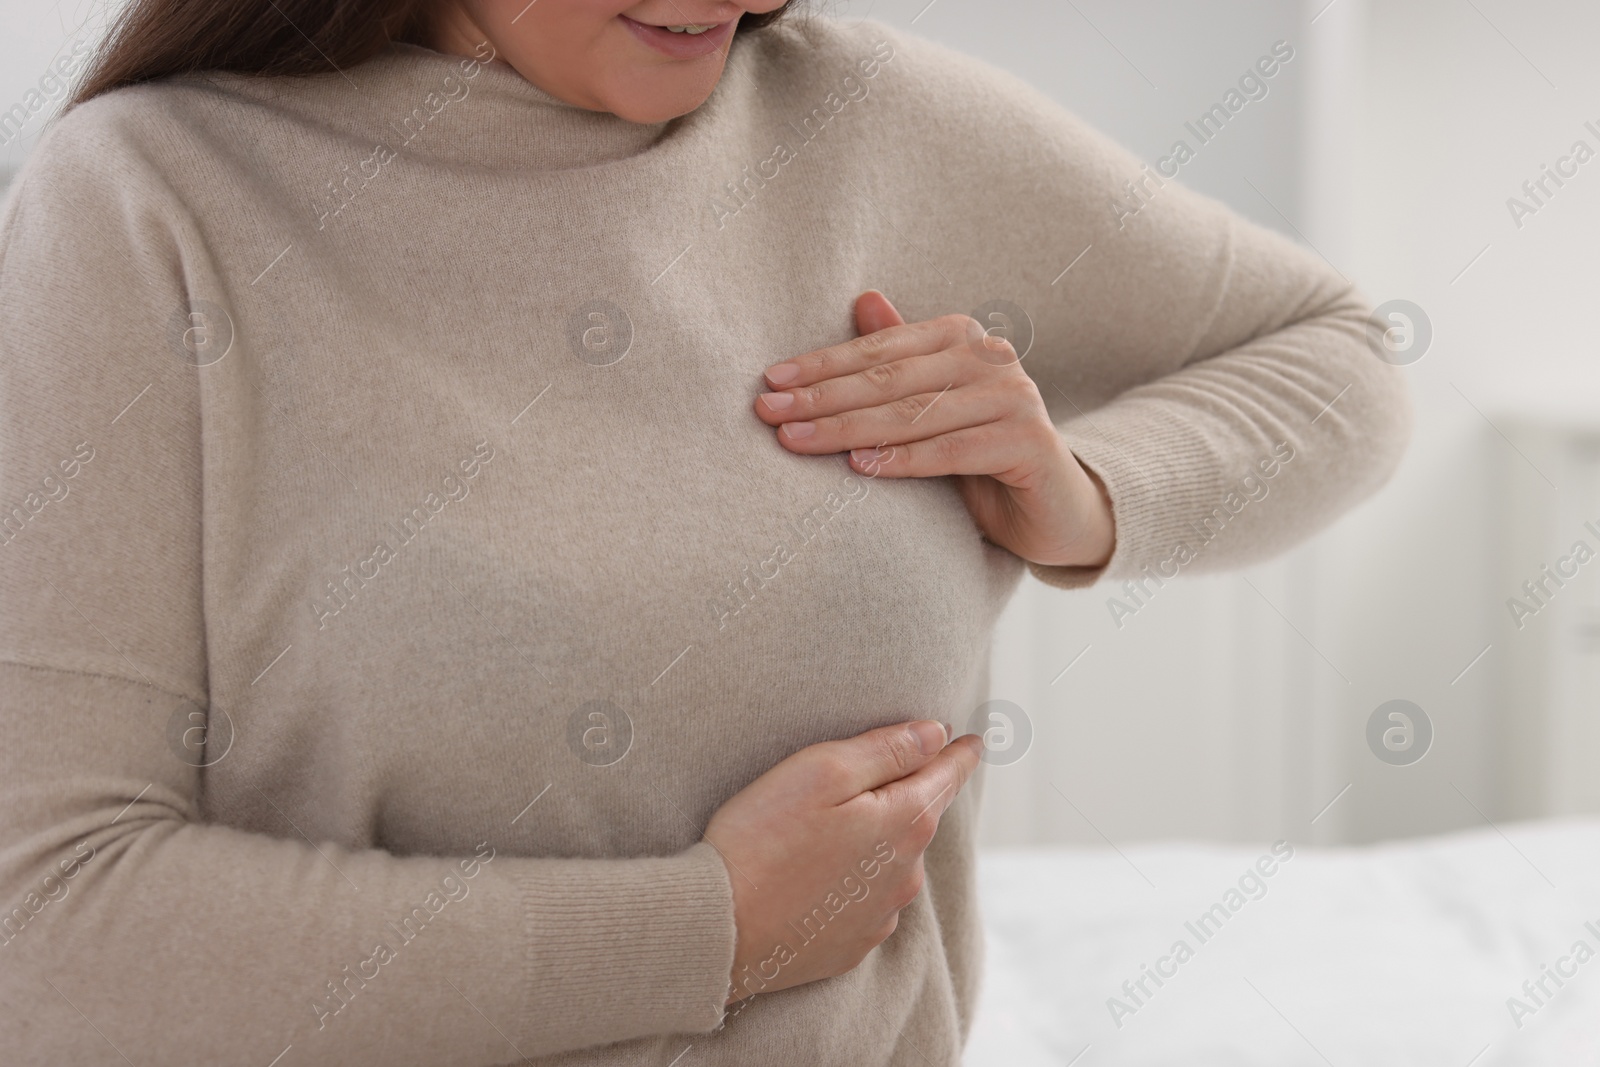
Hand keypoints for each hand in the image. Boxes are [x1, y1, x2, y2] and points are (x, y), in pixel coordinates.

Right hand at [703, 720, 982, 1005]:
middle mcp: (906, 874)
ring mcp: (880, 914)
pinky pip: (867, 900)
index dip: (959, 754)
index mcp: (905, 823)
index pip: (947, 776)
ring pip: (893, 862)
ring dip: (877, 840)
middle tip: (879, 773)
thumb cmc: (762, 839)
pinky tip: (818, 875)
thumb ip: (887, 749)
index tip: (974, 741)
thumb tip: (937, 733)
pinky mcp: (851, 945)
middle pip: (918, 818)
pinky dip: (854, 881)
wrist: (718, 929)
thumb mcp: (823, 771)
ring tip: (831, 828)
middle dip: (907, 793)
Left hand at [752, 291, 1115, 568]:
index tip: (770, 383)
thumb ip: (900, 361)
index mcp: (962, 338)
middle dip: (823, 396)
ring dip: (848, 428)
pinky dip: (902, 459)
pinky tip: (859, 466)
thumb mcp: (933, 406)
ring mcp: (1014, 398)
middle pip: (890, 380)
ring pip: (914, 414)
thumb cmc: (982, 456)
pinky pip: (952, 451)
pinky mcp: (1027, 442)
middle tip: (767, 412)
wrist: (1057, 510)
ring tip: (797, 441)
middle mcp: (991, 358)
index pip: (879, 349)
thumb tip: (863, 298)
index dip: (822, 365)